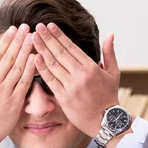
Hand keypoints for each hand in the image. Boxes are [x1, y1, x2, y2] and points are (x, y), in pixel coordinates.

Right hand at [0, 24, 34, 147]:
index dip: (6, 41)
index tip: (14, 29)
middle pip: (9, 57)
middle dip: (18, 41)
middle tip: (27, 27)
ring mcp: (4, 92)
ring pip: (17, 68)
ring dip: (26, 51)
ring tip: (33, 38)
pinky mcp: (14, 103)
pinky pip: (24, 83)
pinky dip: (30, 70)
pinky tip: (37, 59)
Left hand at [31, 23, 120, 138]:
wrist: (106, 121)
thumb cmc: (109, 97)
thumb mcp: (114, 73)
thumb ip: (110, 53)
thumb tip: (110, 34)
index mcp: (91, 67)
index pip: (71, 47)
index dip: (59, 36)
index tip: (50, 26)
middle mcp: (80, 75)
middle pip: (60, 53)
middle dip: (47, 39)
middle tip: (37, 27)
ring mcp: (70, 87)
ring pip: (53, 65)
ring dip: (41, 50)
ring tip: (33, 38)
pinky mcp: (63, 98)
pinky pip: (50, 80)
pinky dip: (42, 69)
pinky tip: (34, 58)